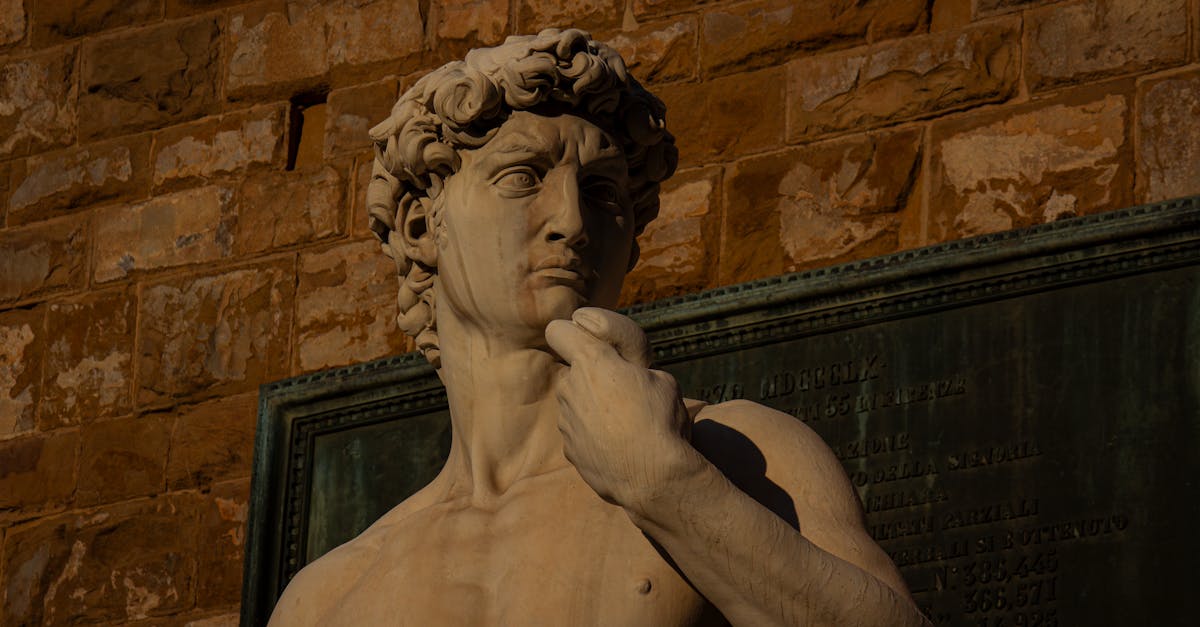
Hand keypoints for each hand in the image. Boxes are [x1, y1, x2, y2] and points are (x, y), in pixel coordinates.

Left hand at [545, 308, 694, 509]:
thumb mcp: (663, 379)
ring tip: (626, 427)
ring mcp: (565, 420)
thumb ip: (635, 369)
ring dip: (594, 409)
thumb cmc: (660, 422)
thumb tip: (629, 376)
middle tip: (625, 394)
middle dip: (593, 379)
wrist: (651, 477)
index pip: (557, 330)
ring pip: (576, 404)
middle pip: (574, 373)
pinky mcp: (568, 449)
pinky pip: (579, 432)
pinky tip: (618, 448)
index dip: (571, 333)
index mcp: (592, 361)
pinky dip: (594, 436)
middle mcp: (570, 387)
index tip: (587, 342)